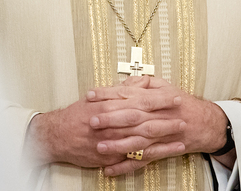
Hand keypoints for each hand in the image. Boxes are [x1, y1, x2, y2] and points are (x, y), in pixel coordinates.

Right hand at [25, 75, 186, 169]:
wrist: (57, 136)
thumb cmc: (76, 116)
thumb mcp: (96, 97)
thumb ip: (118, 91)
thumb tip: (137, 83)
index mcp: (111, 106)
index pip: (140, 101)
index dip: (159, 99)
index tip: (173, 96)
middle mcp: (114, 124)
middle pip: (145, 120)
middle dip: (166, 117)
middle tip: (183, 114)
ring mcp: (114, 142)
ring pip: (145, 139)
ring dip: (165, 136)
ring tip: (182, 133)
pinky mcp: (113, 157)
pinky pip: (137, 157)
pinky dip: (155, 154)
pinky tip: (168, 151)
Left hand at [87, 76, 230, 176]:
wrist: (201, 122)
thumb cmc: (179, 102)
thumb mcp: (161, 85)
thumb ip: (141, 84)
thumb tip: (123, 82)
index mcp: (151, 99)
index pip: (125, 95)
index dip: (107, 95)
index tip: (90, 95)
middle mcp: (153, 117)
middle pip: (130, 117)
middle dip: (110, 120)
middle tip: (92, 121)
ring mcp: (156, 137)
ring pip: (135, 141)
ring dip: (117, 145)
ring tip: (99, 147)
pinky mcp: (157, 152)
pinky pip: (140, 161)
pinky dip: (125, 167)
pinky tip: (109, 170)